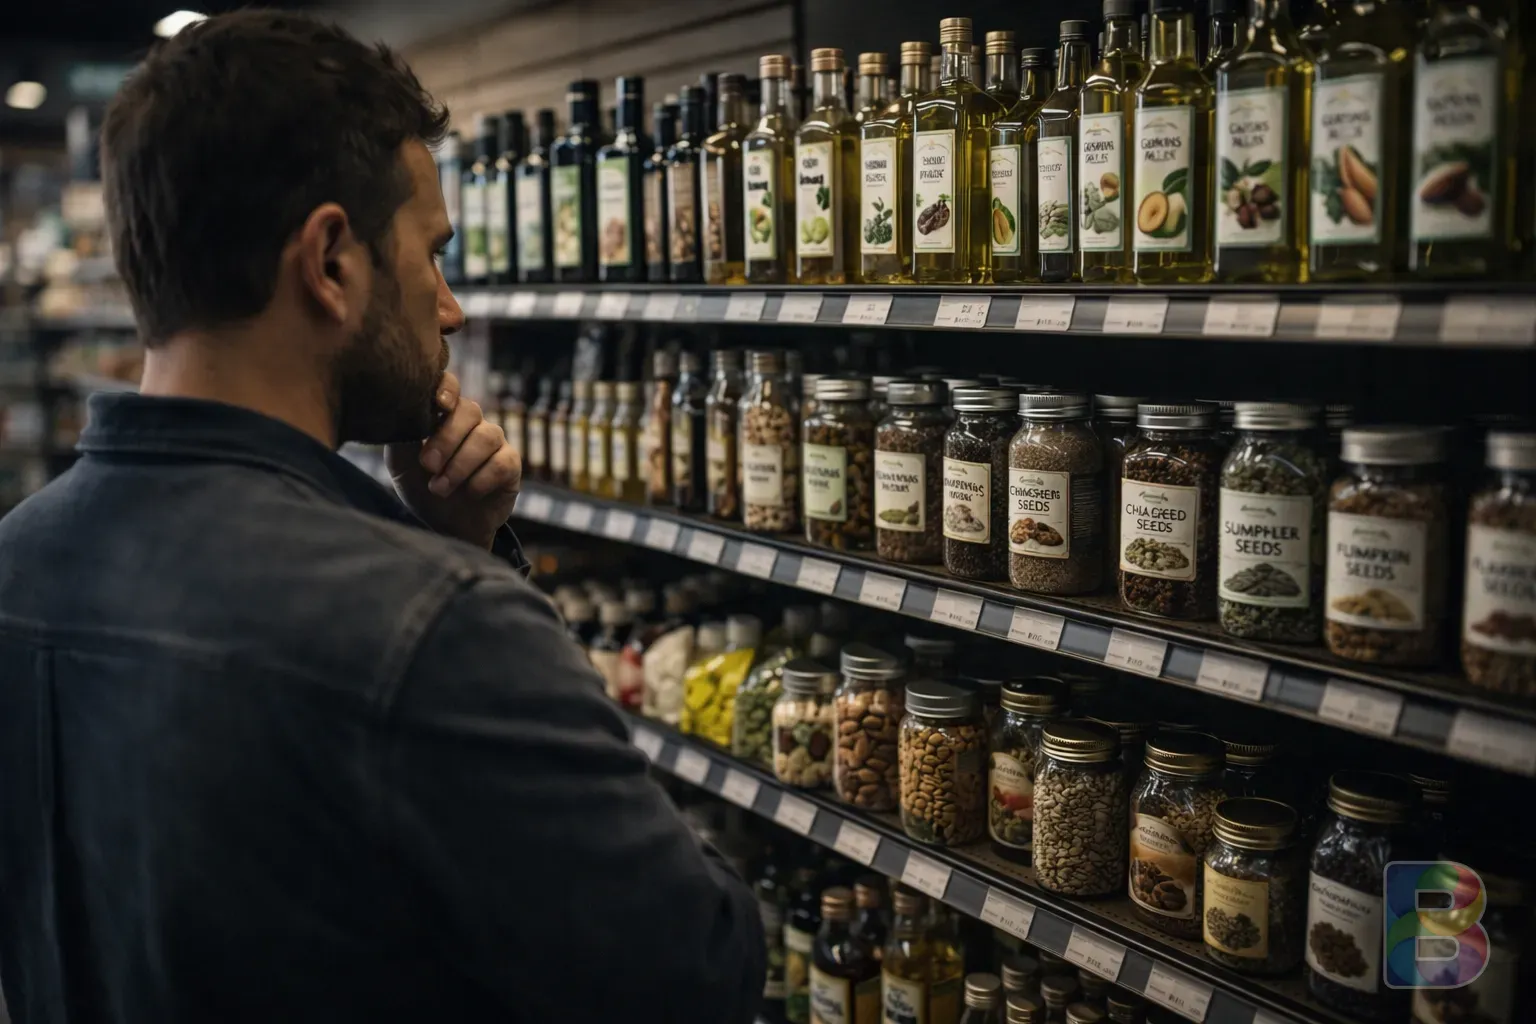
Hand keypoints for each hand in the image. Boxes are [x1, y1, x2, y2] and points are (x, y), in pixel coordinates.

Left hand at [386, 372, 519, 549]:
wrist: (448, 527)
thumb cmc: (424, 489)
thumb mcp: (402, 466)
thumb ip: (401, 440)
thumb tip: (401, 415)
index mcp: (444, 416)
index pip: (450, 386)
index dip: (448, 388)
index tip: (438, 404)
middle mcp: (472, 424)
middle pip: (470, 411)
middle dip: (446, 439)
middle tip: (428, 466)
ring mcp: (494, 443)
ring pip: (486, 437)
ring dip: (460, 465)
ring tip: (440, 487)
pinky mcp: (511, 465)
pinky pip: (502, 462)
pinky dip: (481, 479)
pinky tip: (470, 493)